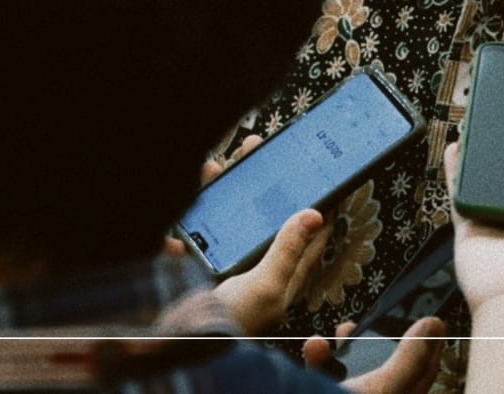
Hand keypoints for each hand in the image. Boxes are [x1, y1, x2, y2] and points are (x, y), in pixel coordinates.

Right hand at [196, 135, 329, 334]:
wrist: (175, 350)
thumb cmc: (229, 326)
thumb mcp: (266, 288)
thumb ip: (287, 251)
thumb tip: (315, 214)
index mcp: (280, 277)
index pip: (308, 237)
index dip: (320, 207)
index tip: (328, 178)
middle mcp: (255, 269)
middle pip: (266, 219)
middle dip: (265, 186)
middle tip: (264, 153)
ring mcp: (223, 267)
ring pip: (230, 219)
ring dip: (226, 190)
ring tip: (224, 162)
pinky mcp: (193, 267)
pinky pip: (195, 232)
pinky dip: (190, 214)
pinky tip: (190, 195)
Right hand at [303, 317, 445, 393]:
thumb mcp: (384, 386)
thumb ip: (409, 358)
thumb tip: (433, 324)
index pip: (423, 375)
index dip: (430, 346)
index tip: (433, 320)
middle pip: (389, 370)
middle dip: (382, 341)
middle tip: (381, 321)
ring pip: (355, 371)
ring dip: (348, 347)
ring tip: (343, 329)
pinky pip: (325, 377)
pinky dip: (321, 361)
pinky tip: (315, 346)